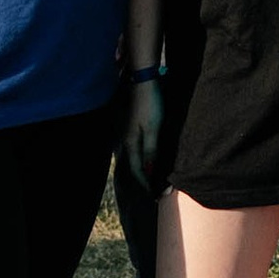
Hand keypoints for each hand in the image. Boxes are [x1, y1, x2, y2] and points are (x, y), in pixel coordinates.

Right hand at [123, 74, 167, 197]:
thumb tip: (148, 171)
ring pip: (132, 157)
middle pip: (132, 165)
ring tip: (148, 180)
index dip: (145, 184)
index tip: (153, 196)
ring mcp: (127, 133)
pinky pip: (134, 148)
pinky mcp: (131, 126)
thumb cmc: (150, 104)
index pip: (137, 170)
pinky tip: (145, 159)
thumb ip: (150, 151)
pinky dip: (140, 158)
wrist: (144, 81)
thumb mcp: (153, 129)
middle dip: (140, 180)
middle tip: (151, 193)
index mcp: (130, 143)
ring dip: (140, 170)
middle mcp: (125, 140)